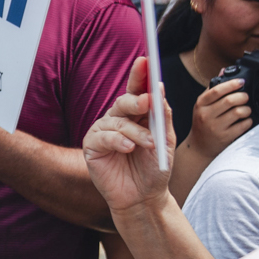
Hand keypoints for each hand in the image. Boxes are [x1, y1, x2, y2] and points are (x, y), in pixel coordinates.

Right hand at [82, 57, 174, 213]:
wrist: (144, 198)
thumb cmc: (154, 169)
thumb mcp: (166, 140)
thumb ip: (163, 115)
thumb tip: (159, 88)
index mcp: (136, 115)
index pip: (137, 90)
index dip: (139, 75)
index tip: (146, 61)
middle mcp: (118, 119)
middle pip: (125, 101)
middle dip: (137, 100)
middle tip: (149, 102)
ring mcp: (103, 132)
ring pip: (117, 121)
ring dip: (136, 132)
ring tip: (149, 144)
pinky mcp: (92, 147)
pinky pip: (104, 137)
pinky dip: (118, 141)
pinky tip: (128, 148)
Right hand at [187, 78, 251, 157]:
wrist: (199, 147)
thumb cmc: (202, 123)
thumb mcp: (203, 106)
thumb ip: (213, 89)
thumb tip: (224, 70)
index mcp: (200, 105)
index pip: (217, 90)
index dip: (232, 84)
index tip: (241, 82)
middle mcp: (206, 116)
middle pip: (230, 100)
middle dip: (242, 96)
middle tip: (245, 97)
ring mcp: (216, 128)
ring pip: (238, 112)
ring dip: (246, 109)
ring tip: (245, 109)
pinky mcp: (226, 138)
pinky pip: (243, 125)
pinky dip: (248, 121)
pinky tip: (245, 120)